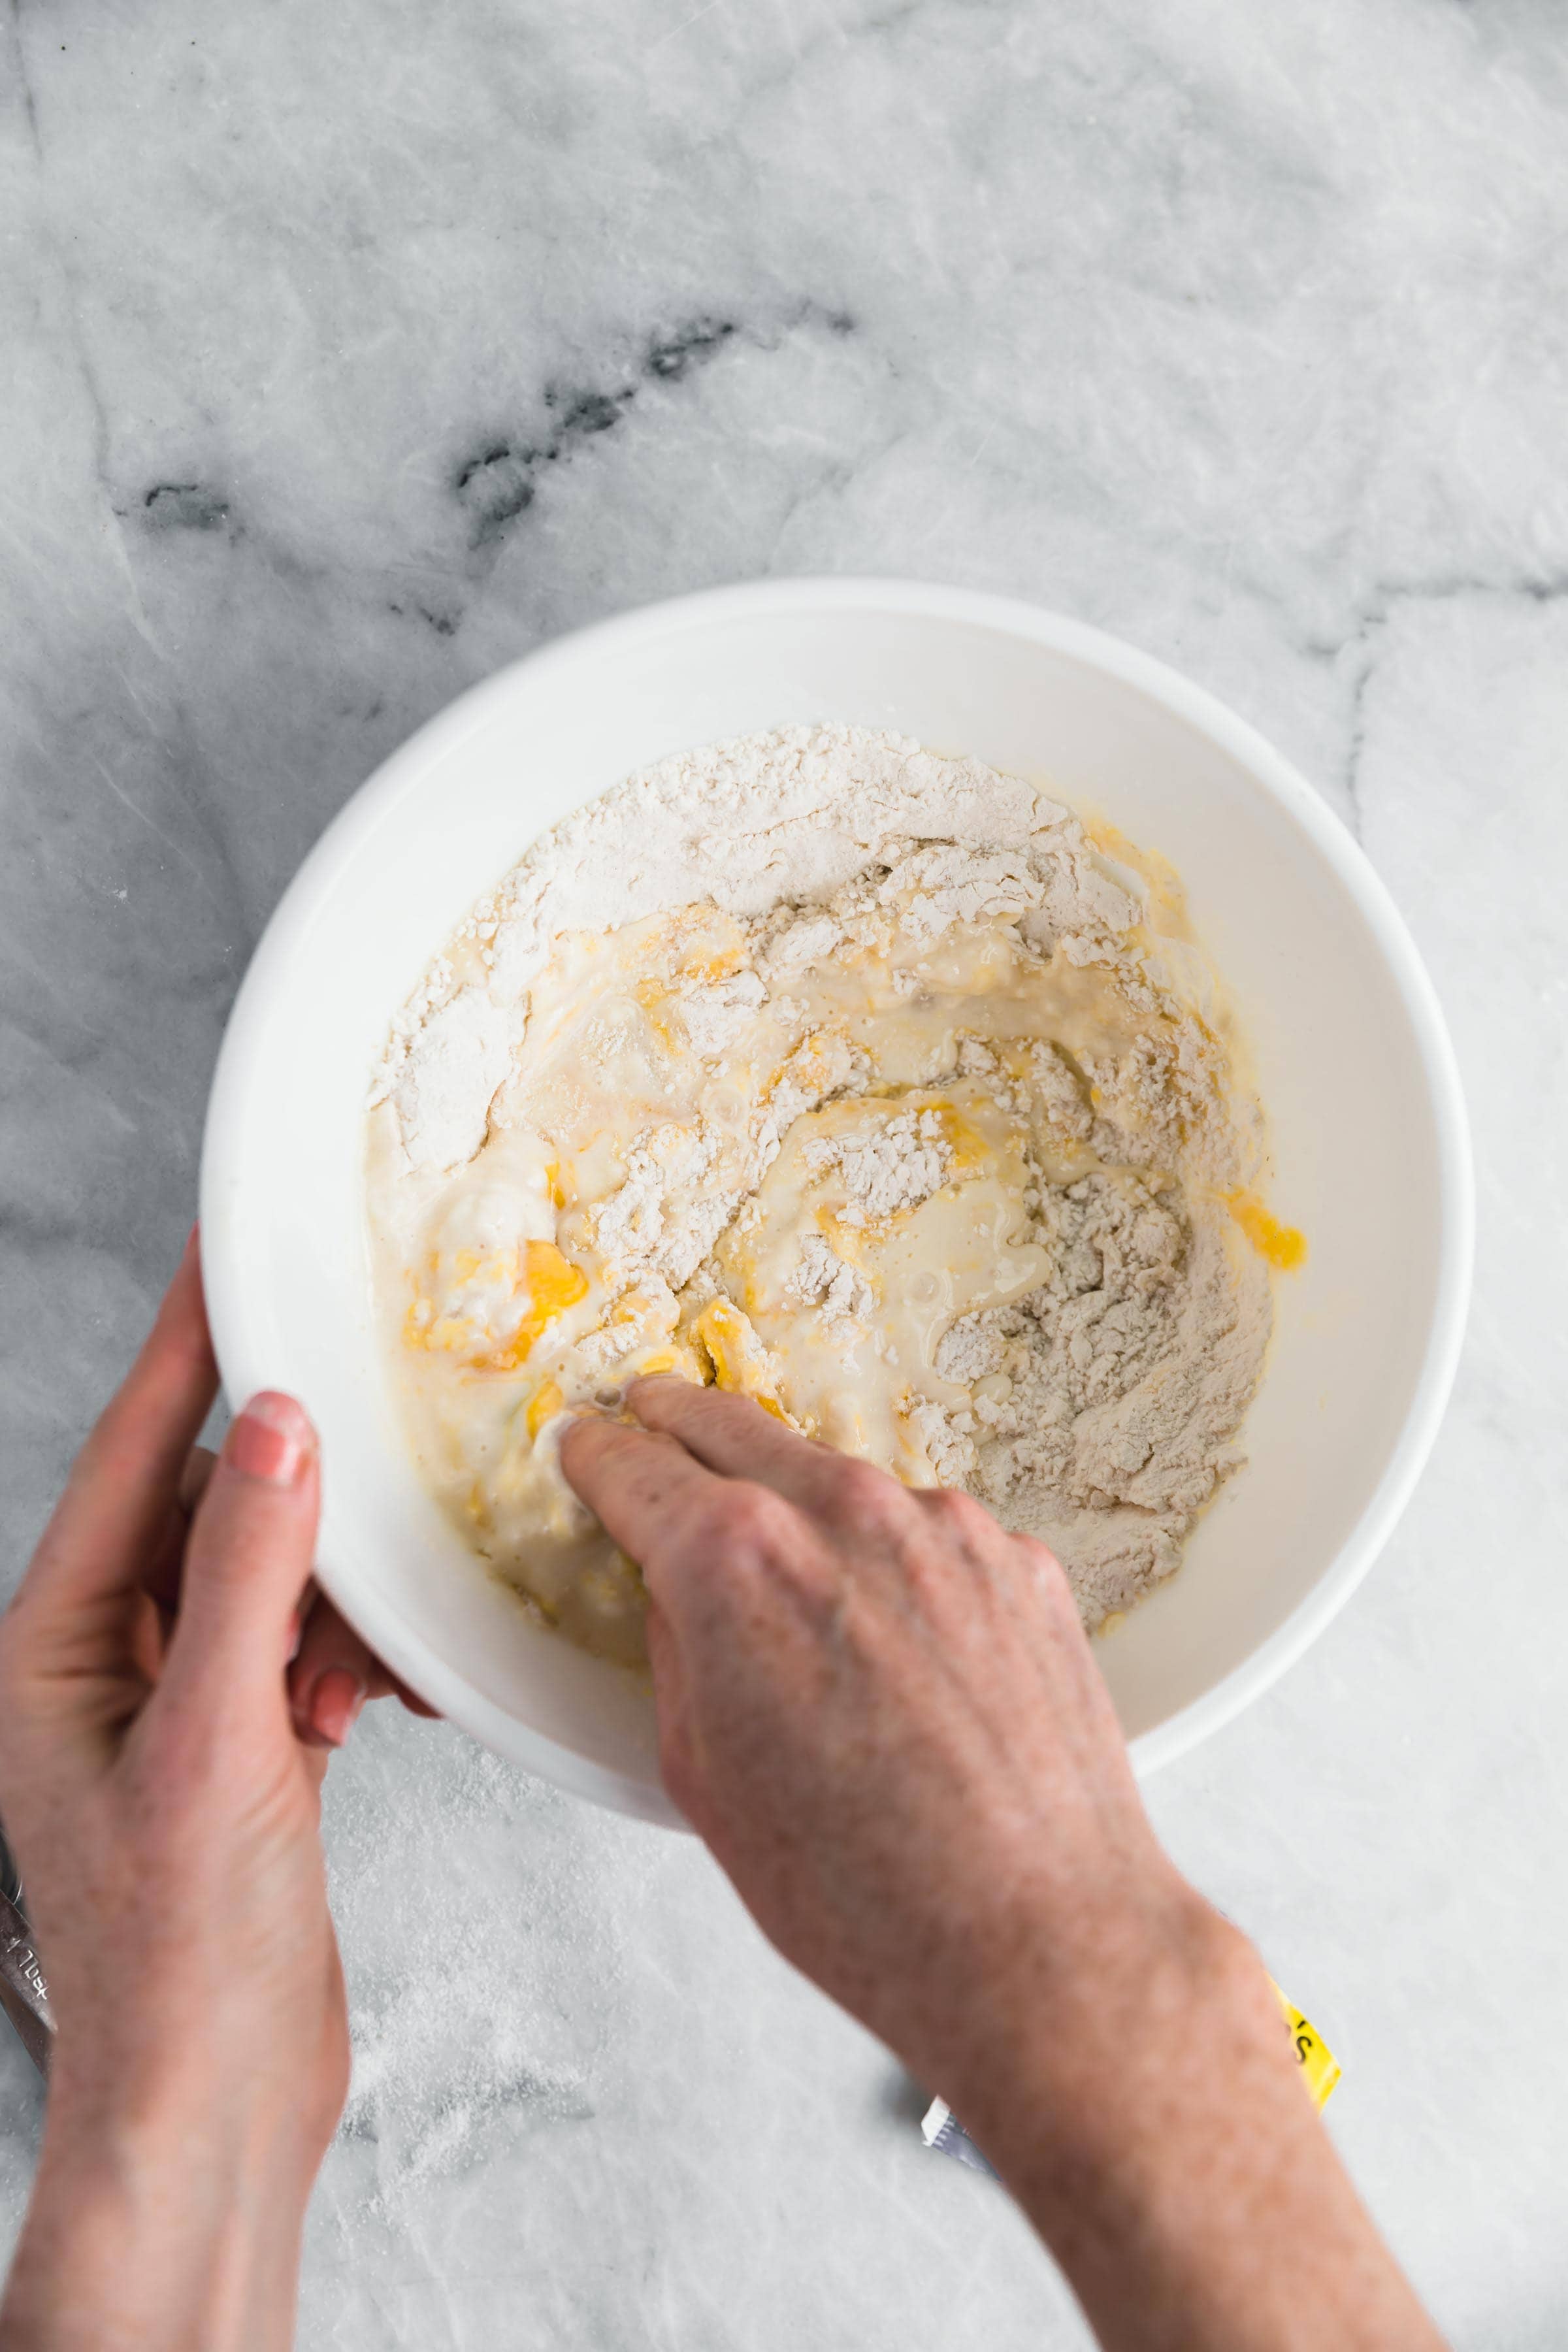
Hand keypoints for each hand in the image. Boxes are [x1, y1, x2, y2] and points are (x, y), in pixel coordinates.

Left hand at [0, 1234, 405, 2351]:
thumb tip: (277, 1427)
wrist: (214, 2107)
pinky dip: (354, 1657)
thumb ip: (250, 1577)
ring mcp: (179, 1700)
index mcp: (57, 1645)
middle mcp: (109, 1659)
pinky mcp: (245, 1740)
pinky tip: (380, 1708)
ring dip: (336, 1610)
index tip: (229, 1249)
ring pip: (277, 1572)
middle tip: (359, 1551)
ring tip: (353, 1695)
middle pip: (216, 1506)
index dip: (186, 1344)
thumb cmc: (179, 1959)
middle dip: (300, 1523)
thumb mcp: (218, 1749)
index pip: (130, 1453)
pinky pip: (309, 1639)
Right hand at [562, 1379, 1442, 2351]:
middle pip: (735, 1429)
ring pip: (841, 1483)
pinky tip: (897, 1643)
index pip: (637, 1467)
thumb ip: (677, 1650)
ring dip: (802, 1504)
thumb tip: (678, 1593)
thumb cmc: (866, 1893)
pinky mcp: (1021, 1562)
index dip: (598, 1456)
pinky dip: (897, 1561)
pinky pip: (931, 1536)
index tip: (589, 1447)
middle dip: (679, 1423)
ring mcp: (946, 1530)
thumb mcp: (702, 1778)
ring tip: (789, 1575)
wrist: (1038, 1942)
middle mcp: (844, 1514)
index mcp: (736, 1561)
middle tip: (651, 1414)